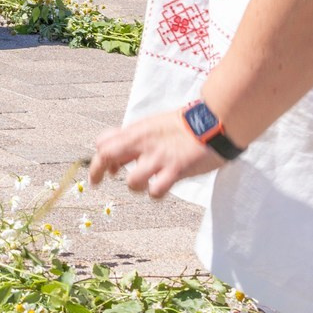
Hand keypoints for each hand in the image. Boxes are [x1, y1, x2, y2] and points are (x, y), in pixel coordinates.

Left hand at [87, 107, 224, 198]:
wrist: (216, 119)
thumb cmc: (188, 124)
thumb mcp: (156, 124)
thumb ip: (139, 138)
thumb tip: (125, 156)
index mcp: (139, 130)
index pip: (103, 142)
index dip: (100, 157)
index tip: (108, 169)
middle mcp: (144, 143)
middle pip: (105, 156)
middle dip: (97, 172)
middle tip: (96, 183)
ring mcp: (159, 157)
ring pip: (131, 182)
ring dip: (135, 186)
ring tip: (147, 184)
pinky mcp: (176, 169)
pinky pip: (156, 190)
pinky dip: (156, 193)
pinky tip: (163, 188)